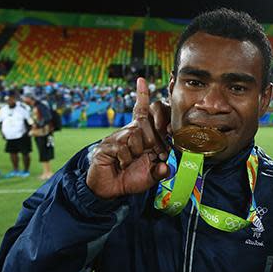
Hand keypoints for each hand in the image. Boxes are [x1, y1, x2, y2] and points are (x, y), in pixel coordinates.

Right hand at [86, 78, 169, 199]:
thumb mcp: (151, 176)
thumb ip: (161, 171)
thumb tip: (166, 167)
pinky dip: (125, 159)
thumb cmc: (130, 179)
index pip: (140, 112)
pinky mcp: (105, 147)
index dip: (141, 96)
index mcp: (138, 136)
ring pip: (134, 136)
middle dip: (154, 142)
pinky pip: (121, 147)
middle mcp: (127, 133)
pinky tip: (121, 164)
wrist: (109, 191)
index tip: (141, 80)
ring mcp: (115, 139)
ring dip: (137, 152)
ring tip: (132, 162)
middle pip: (143, 125)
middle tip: (155, 156)